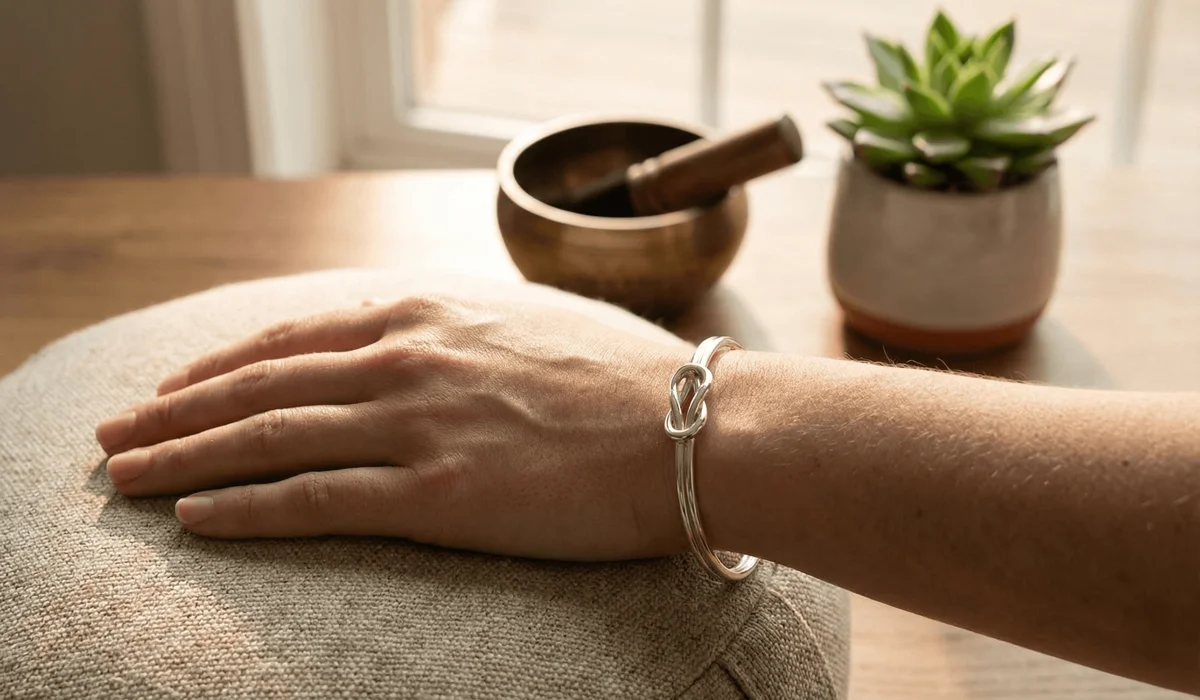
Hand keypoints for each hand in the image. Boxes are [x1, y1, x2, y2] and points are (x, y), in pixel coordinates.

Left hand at [95, 294, 691, 559]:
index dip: (223, 364)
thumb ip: (465, 329)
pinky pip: (317, 501)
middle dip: (175, 412)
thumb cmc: (632, 381)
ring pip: (270, 439)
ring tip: (126, 479)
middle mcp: (409, 359)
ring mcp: (419, 424)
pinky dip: (248, 509)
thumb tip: (425, 337)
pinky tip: (197, 520)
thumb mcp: (533, 325)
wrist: (697, 426)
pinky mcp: (438, 494)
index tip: (175, 386)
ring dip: (186, 458)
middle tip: (113, 437)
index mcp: (432, 316)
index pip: (297, 338)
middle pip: (262, 386)